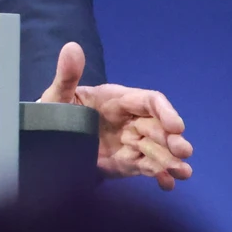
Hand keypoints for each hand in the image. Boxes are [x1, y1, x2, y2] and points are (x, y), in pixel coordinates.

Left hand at [40, 41, 192, 190]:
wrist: (47, 141)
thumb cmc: (54, 112)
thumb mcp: (58, 95)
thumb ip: (67, 75)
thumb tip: (71, 47)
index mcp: (118, 99)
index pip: (149, 101)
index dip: (165, 112)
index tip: (176, 126)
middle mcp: (130, 120)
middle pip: (159, 128)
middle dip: (173, 140)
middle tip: (183, 153)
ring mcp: (130, 142)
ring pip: (157, 150)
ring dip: (172, 160)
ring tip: (183, 173)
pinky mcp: (127, 162)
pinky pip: (147, 167)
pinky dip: (159, 175)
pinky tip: (167, 184)